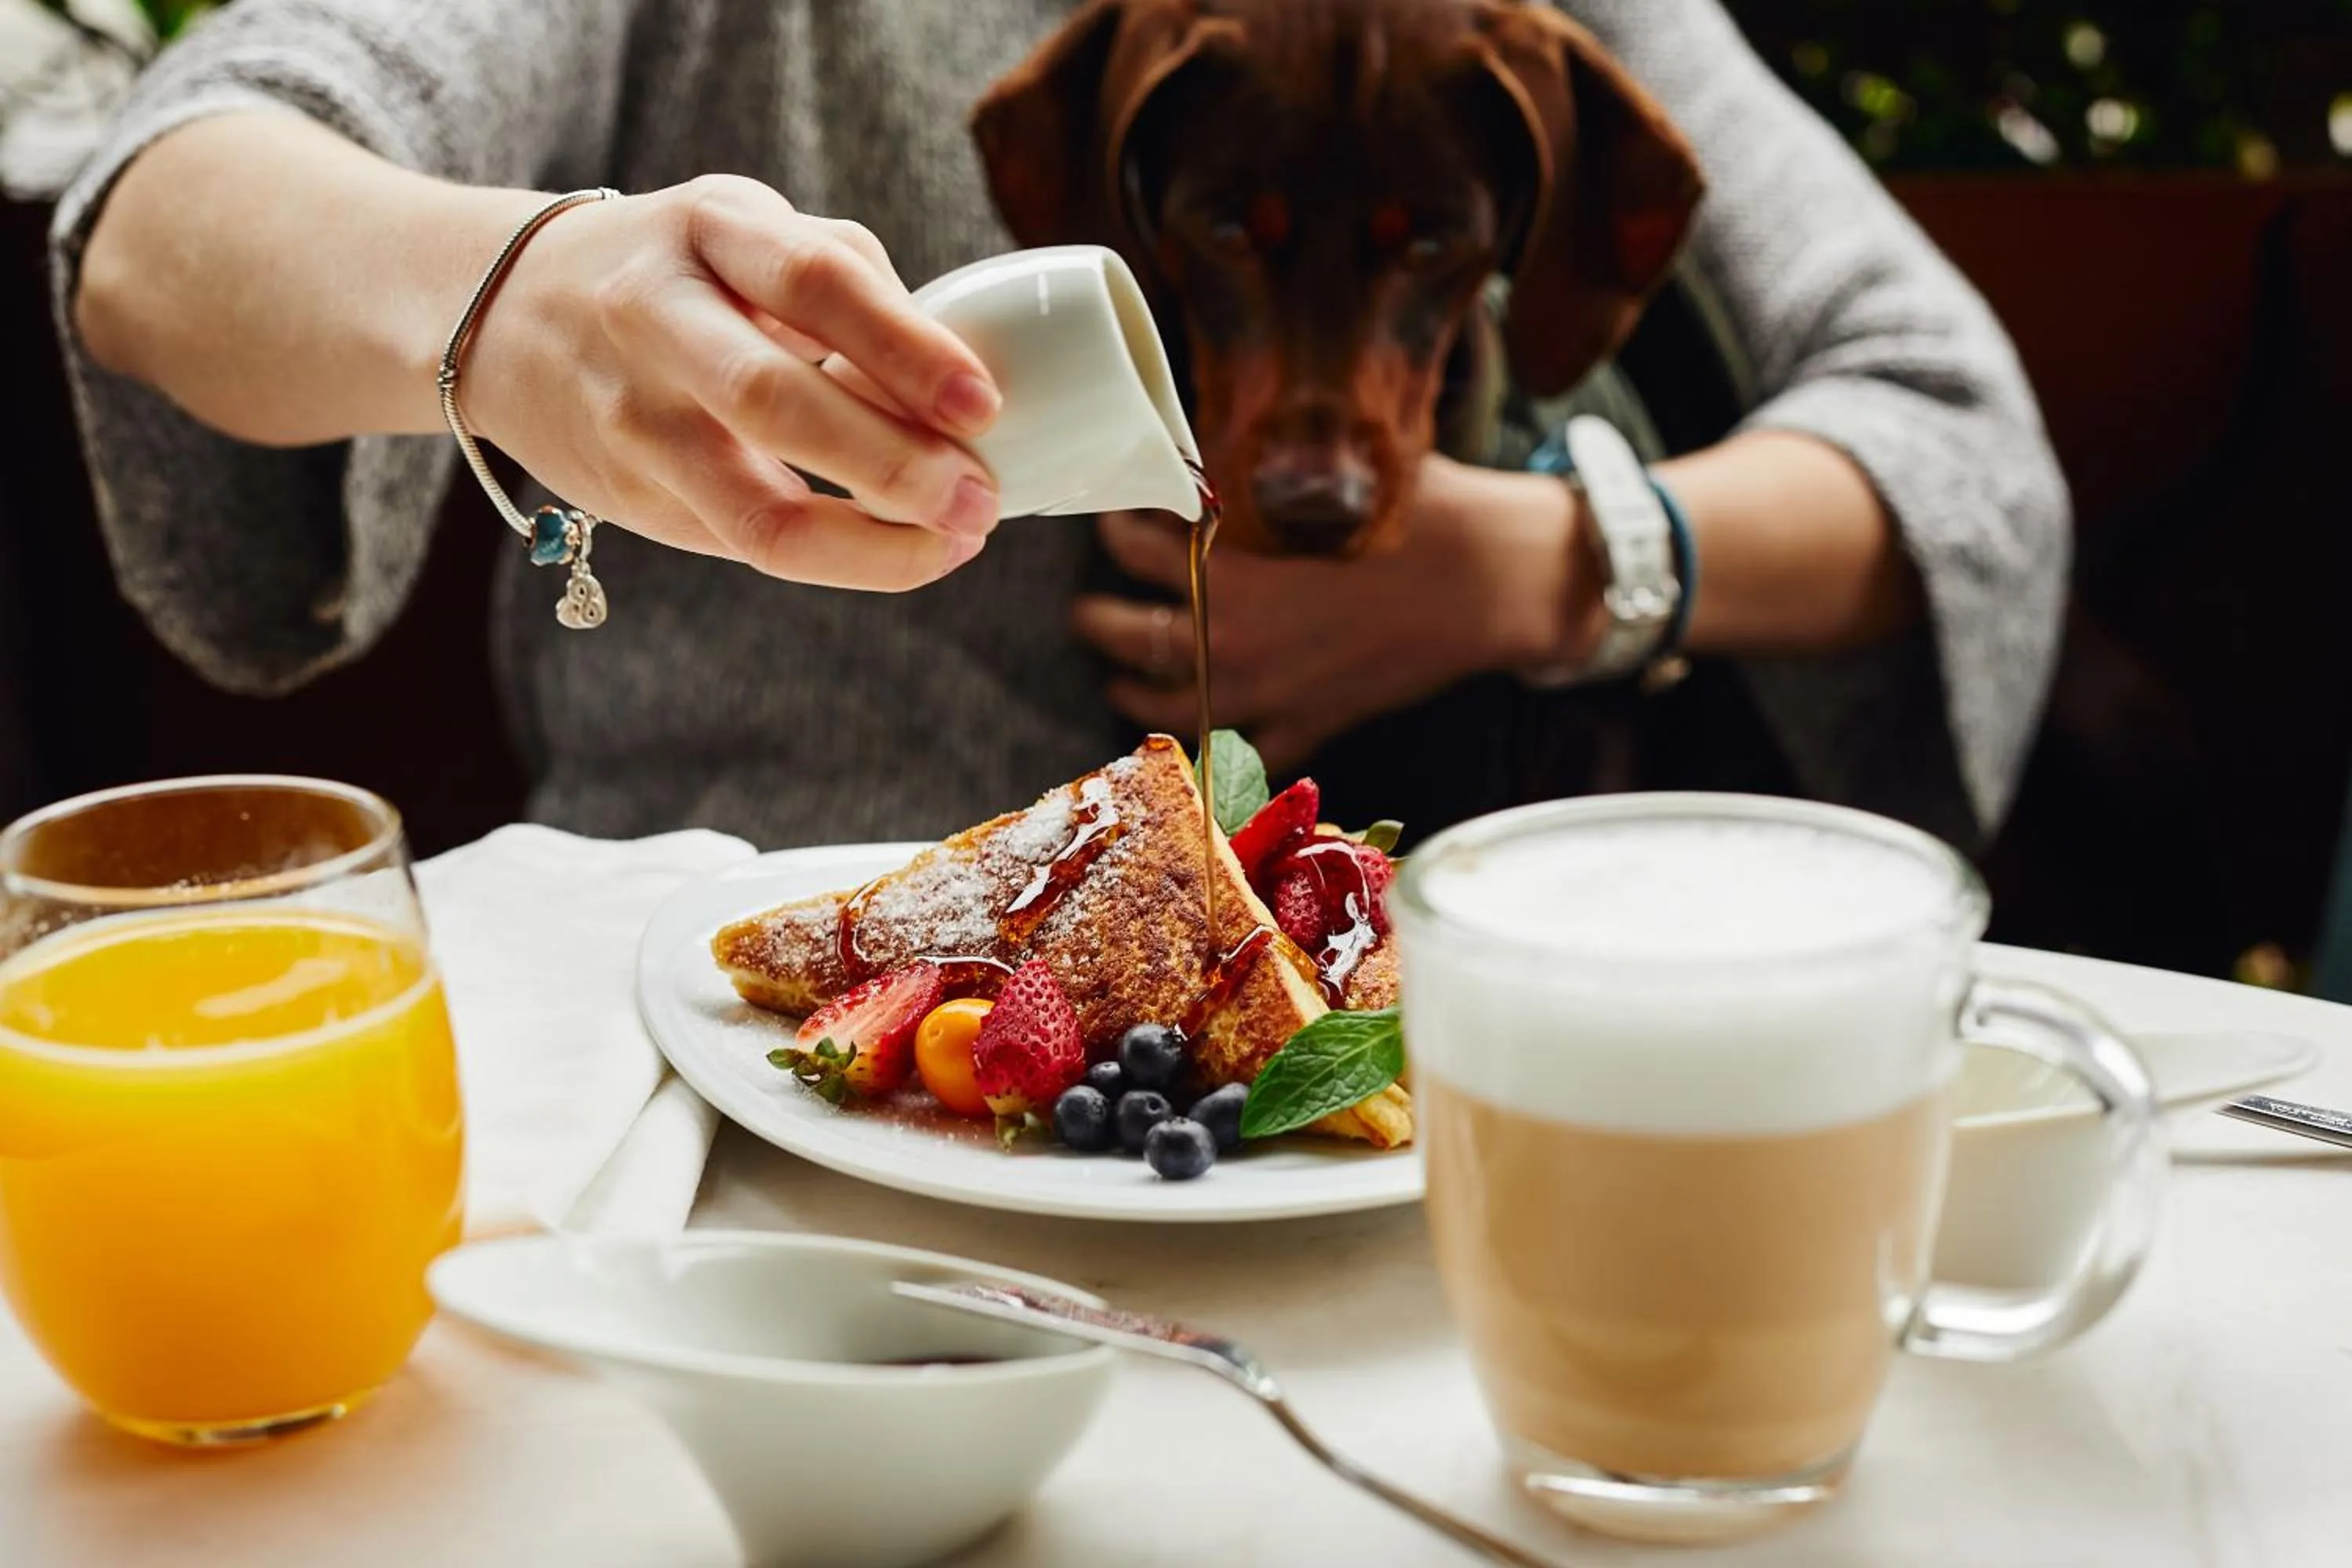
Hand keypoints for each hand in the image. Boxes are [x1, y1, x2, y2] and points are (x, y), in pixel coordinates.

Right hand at [463, 175, 1002, 590]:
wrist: (506, 313)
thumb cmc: (682, 271)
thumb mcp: (754, 235)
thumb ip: (853, 289)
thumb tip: (957, 394)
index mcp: (706, 229)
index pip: (814, 282)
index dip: (905, 348)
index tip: (984, 405)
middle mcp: (653, 317)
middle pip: (774, 402)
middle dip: (893, 464)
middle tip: (980, 498)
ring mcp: (633, 417)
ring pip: (756, 511)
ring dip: (873, 543)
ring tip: (955, 542)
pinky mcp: (629, 498)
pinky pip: (747, 545)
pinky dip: (841, 556)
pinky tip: (903, 549)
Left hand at [1072, 456, 1602, 770]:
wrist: (1498, 582)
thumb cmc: (1427, 514)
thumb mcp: (1337, 474)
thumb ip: (1265, 470)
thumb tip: (1216, 445)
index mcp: (1235, 569)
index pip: (1138, 547)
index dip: (1116, 528)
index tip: (1111, 516)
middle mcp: (1237, 638)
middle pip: (1134, 636)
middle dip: (1100, 620)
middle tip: (1086, 610)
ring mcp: (1271, 691)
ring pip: (1173, 705)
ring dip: (1135, 692)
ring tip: (1119, 678)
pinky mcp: (1312, 724)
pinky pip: (1246, 753)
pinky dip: (1217, 751)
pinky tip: (1199, 737)